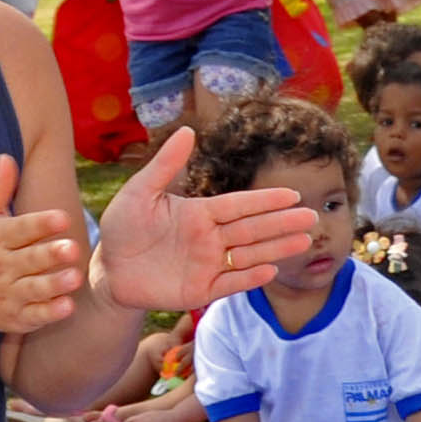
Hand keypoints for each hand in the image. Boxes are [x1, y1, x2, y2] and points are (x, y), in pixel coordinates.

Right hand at [0, 156, 87, 336]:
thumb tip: (7, 157)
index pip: (20, 229)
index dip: (41, 224)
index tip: (62, 218)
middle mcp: (0, 267)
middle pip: (29, 260)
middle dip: (50, 255)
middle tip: (72, 248)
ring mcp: (8, 294)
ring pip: (34, 290)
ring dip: (54, 285)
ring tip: (75, 277)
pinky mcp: (15, 318)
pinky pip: (33, 317)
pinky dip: (49, 313)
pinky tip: (67, 306)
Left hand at [90, 127, 317, 312]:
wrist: (108, 270)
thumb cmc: (122, 228)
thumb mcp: (140, 192)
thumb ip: (165, 165)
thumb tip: (189, 130)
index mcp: (200, 213)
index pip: (240, 205)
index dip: (265, 200)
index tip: (292, 194)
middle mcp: (210, 238)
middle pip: (253, 229)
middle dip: (282, 223)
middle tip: (312, 217)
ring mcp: (208, 265)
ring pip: (249, 255)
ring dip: (276, 249)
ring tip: (304, 241)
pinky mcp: (201, 290)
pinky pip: (230, 282)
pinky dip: (250, 277)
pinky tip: (271, 269)